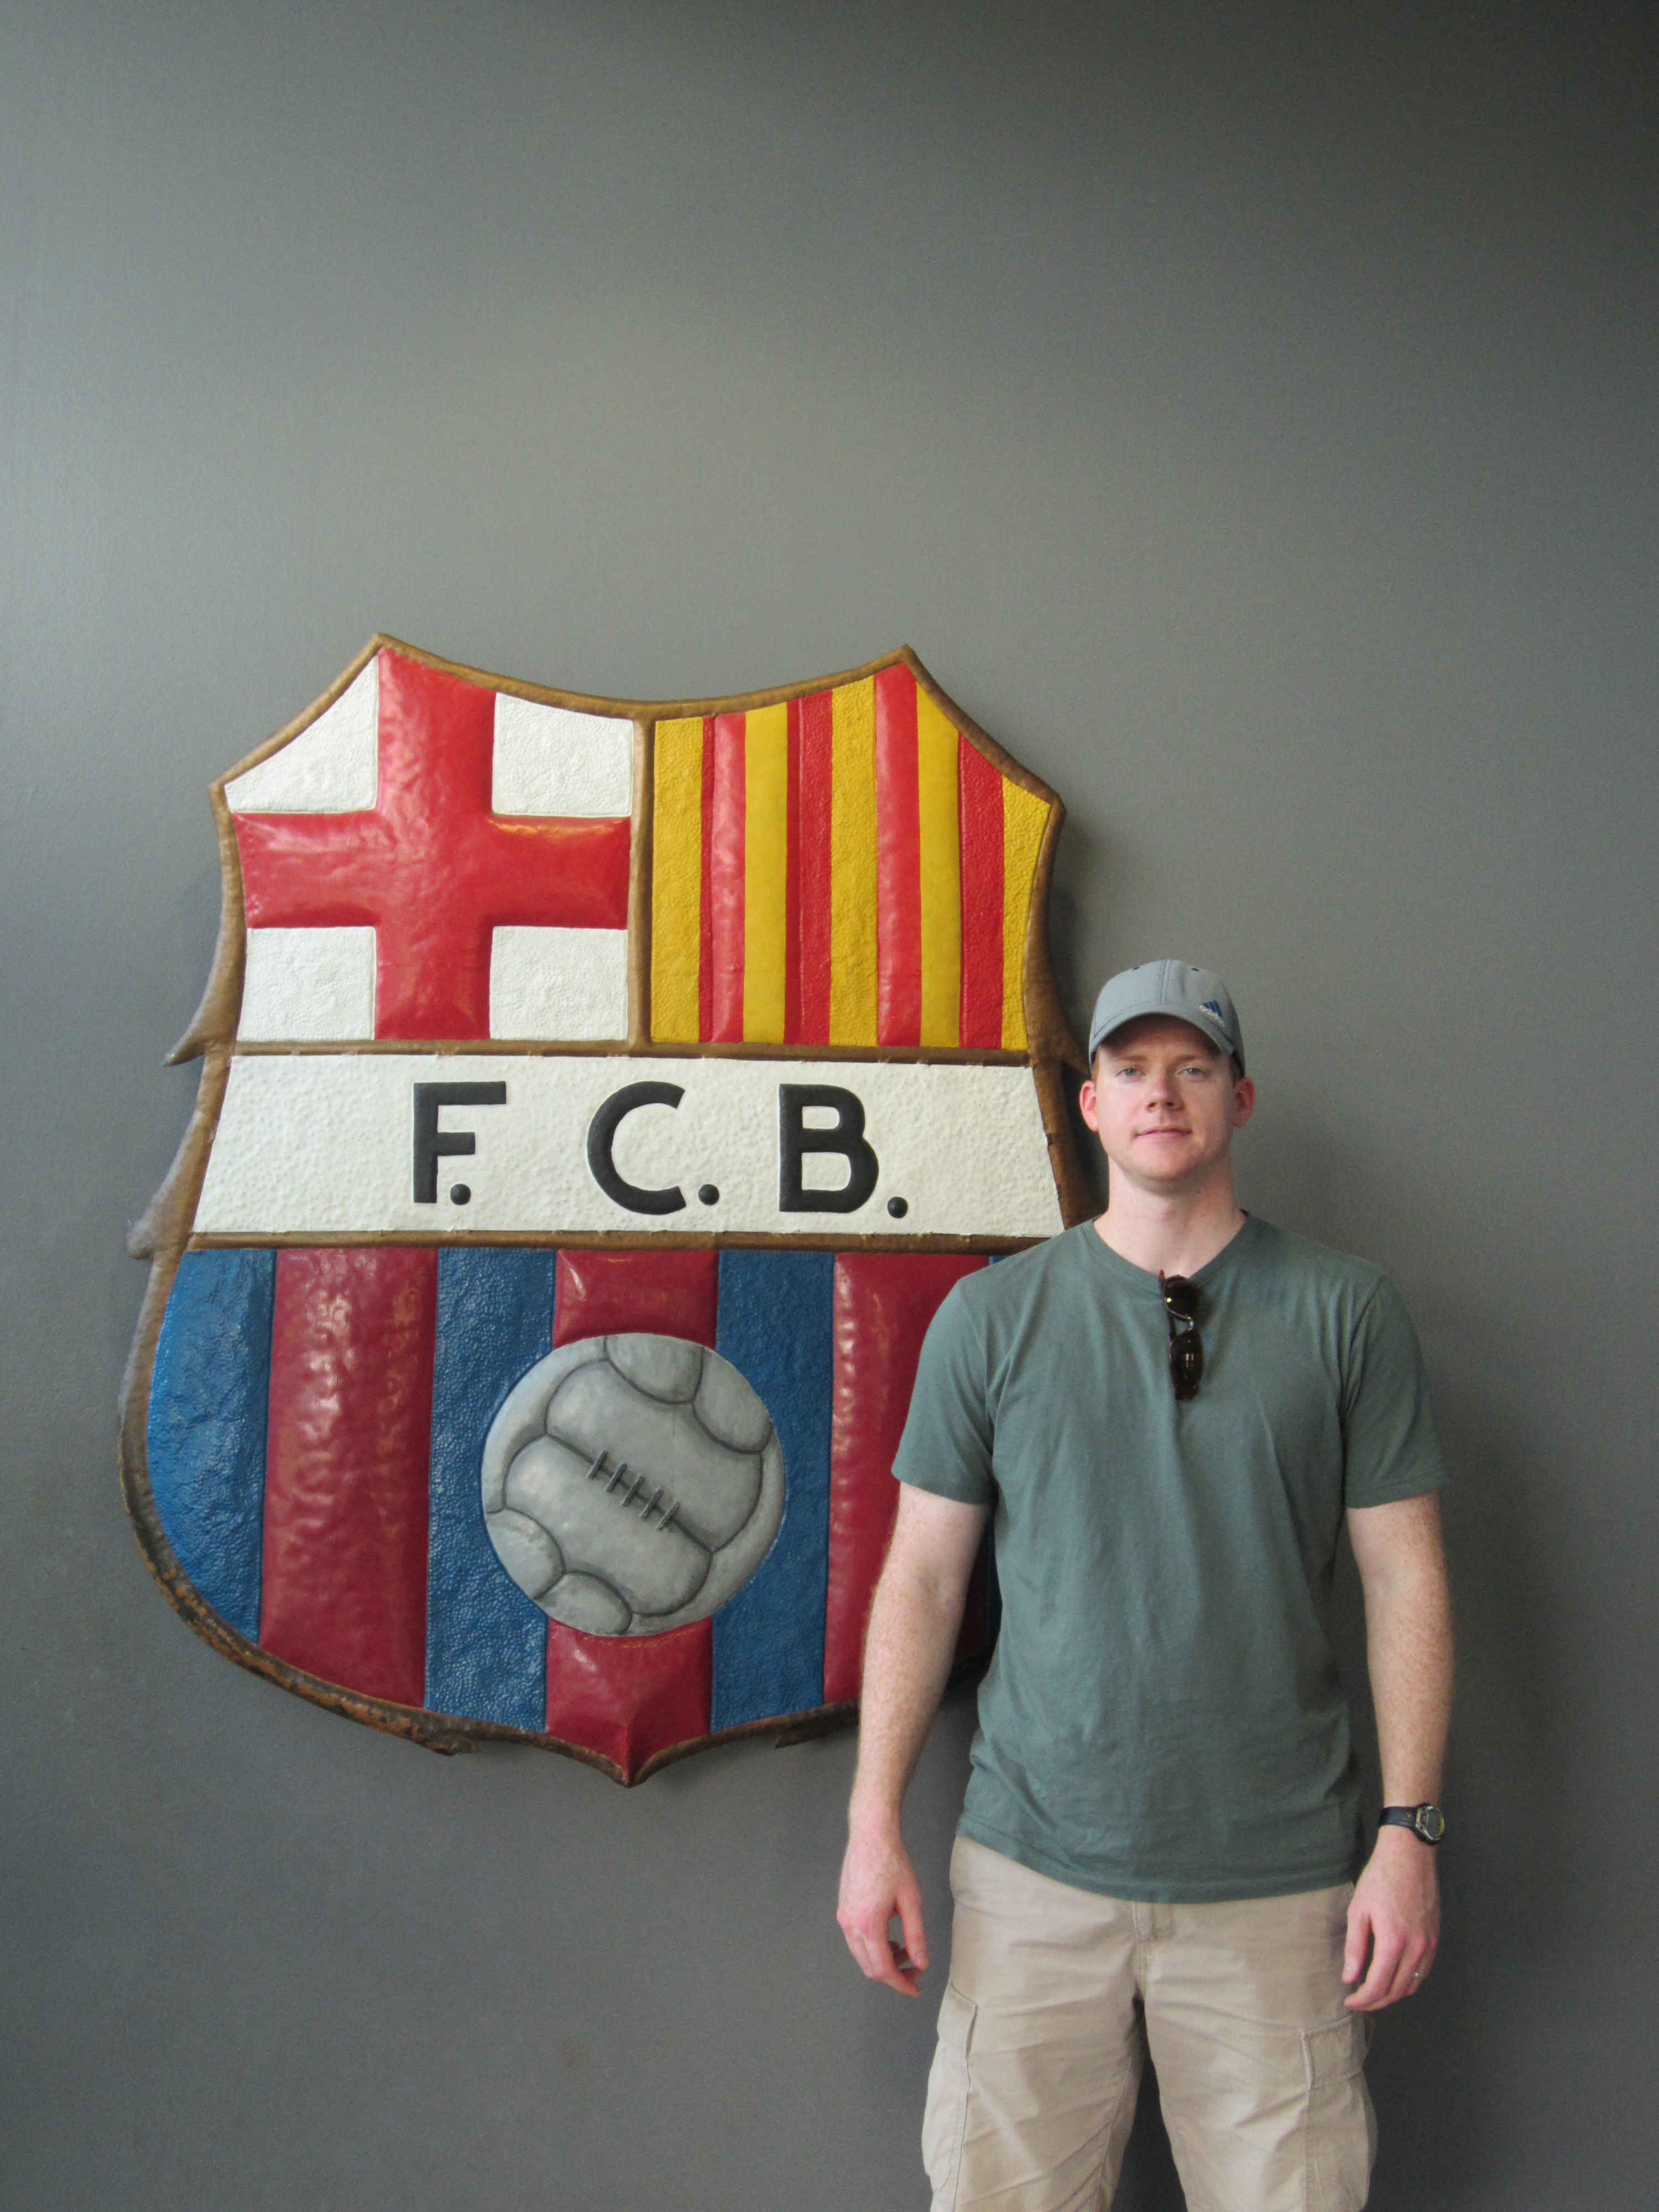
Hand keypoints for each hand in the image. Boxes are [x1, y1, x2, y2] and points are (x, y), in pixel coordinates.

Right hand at [837, 1820, 927, 1997]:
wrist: (871, 1836)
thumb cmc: (893, 1863)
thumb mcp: (911, 1901)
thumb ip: (916, 1936)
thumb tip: (921, 1963)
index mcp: (868, 1924)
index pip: (882, 1969)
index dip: (900, 1983)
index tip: (915, 1989)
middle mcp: (850, 1924)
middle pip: (869, 1967)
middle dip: (894, 1975)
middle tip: (916, 1970)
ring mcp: (843, 1917)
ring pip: (862, 1956)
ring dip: (883, 1961)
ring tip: (905, 1951)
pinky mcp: (843, 1910)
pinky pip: (856, 1941)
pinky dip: (874, 1948)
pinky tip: (890, 1939)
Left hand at [1343, 1826, 1439, 2010]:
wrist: (1409, 1856)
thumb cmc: (1380, 1879)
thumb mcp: (1358, 1911)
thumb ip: (1354, 1948)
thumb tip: (1350, 1978)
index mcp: (1393, 1942)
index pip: (1378, 1986)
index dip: (1362, 2000)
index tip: (1349, 2001)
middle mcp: (1415, 1949)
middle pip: (1396, 1991)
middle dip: (1375, 2001)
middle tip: (1359, 2000)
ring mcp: (1429, 1945)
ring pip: (1412, 1985)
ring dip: (1392, 1994)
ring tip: (1374, 1992)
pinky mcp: (1435, 1938)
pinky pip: (1423, 1972)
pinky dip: (1408, 1982)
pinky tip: (1394, 1976)